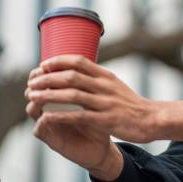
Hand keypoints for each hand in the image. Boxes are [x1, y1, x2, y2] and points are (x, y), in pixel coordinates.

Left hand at [24, 55, 155, 179]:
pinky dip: (60, 115)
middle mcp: (105, 86)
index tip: (42, 65)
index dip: (57, 61)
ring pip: (72, 95)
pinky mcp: (106, 120)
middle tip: (31, 82)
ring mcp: (105, 102)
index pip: (79, 61)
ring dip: (49, 95)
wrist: (151, 119)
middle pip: (71, 76)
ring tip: (32, 96)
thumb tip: (75, 71)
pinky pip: (79, 116)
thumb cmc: (130, 104)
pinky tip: (47, 117)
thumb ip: (96, 79)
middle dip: (48, 78)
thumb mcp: (115, 85)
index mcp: (106, 75)